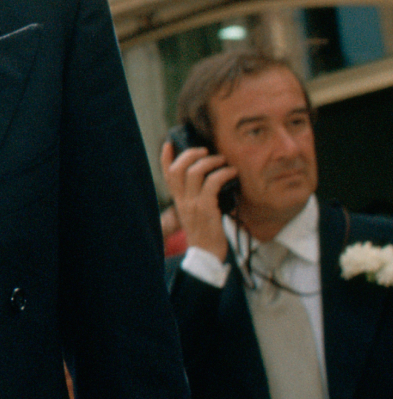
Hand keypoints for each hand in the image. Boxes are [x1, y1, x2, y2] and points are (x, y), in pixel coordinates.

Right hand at [160, 141, 232, 260]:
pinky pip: (213, 183)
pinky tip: (232, 173)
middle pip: (178, 169)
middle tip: (206, 152)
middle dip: (192, 154)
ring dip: (211, 162)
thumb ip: (196, 198)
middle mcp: (182, 201)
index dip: (166, 158)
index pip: (166, 175)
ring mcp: (193, 204)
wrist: (206, 255)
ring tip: (223, 161)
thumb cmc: (205, 234)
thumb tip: (211, 181)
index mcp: (178, 201)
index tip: (169, 144)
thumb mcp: (195, 214)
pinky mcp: (206, 209)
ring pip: (195, 172)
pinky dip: (224, 173)